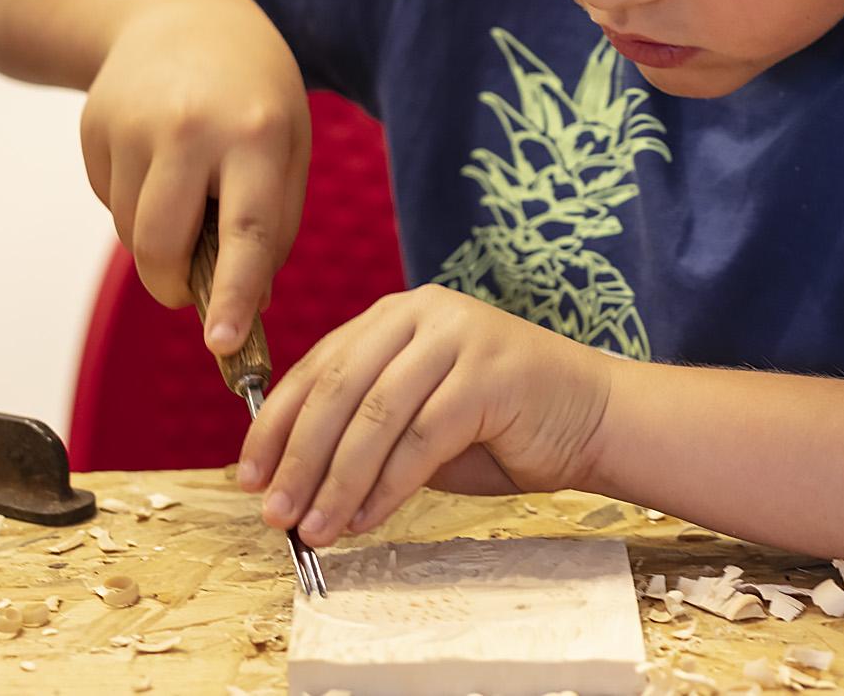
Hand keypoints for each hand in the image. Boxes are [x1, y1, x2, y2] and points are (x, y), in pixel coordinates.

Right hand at [78, 0, 309, 352]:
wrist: (177, 15)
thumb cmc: (251, 92)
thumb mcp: (290, 142)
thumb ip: (276, 223)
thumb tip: (245, 304)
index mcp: (257, 134)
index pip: (248, 232)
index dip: (234, 295)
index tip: (224, 345)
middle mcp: (190, 128)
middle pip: (162, 246)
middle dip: (174, 288)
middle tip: (194, 292)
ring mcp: (131, 125)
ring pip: (130, 233)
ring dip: (157, 242)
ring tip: (188, 191)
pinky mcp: (92, 127)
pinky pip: (109, 203)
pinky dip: (133, 205)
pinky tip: (156, 162)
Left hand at [237, 284, 614, 545]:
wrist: (593, 417)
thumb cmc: (501, 424)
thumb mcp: (417, 419)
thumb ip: (362, 432)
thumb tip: (289, 480)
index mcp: (397, 315)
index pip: (317, 367)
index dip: (275, 425)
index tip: (250, 476)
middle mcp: (423, 312)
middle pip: (338, 389)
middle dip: (299, 458)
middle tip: (274, 513)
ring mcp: (458, 337)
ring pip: (374, 415)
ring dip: (337, 481)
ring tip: (314, 530)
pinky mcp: (488, 373)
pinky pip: (420, 438)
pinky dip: (385, 486)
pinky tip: (365, 520)